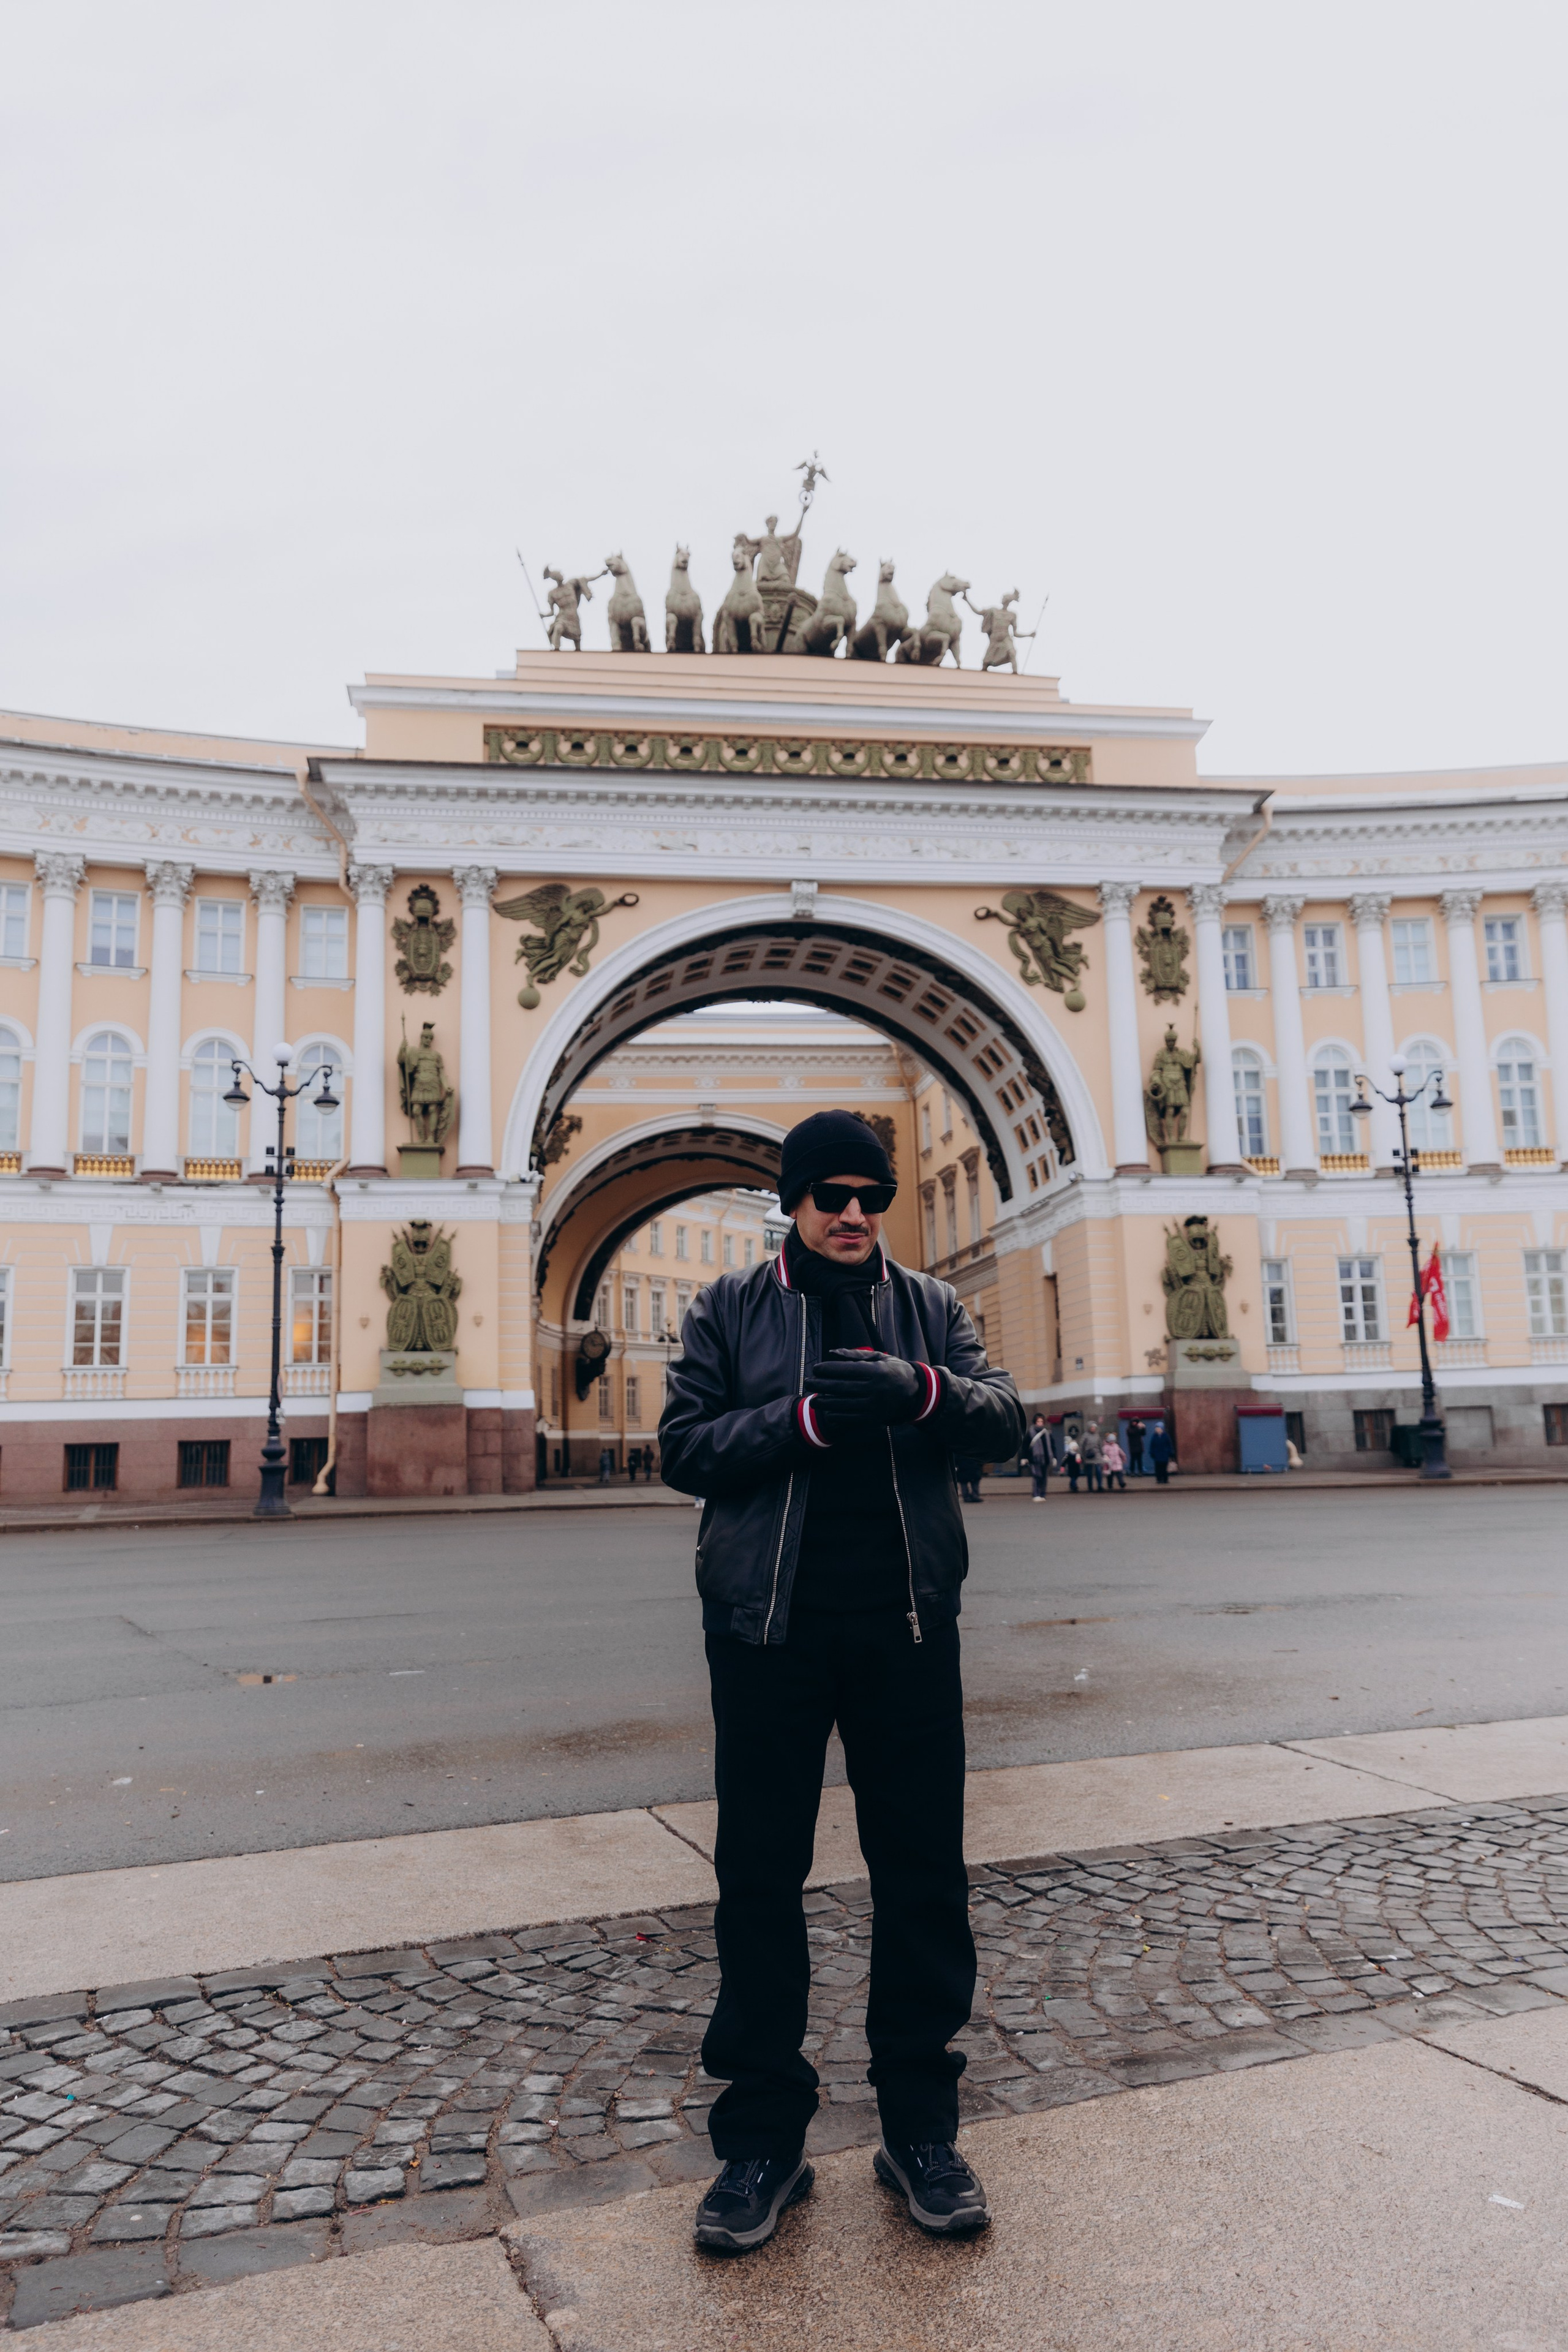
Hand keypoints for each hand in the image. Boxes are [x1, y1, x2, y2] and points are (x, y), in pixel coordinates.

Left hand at [808, 1351, 925, 1433]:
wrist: (916, 1393)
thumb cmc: (894, 1370)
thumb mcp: (879, 1357)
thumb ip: (855, 1355)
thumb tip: (832, 1352)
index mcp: (877, 1371)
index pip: (847, 1369)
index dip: (829, 1369)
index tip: (816, 1368)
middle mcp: (876, 1389)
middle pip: (842, 1387)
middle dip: (821, 1385)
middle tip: (807, 1383)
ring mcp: (875, 1405)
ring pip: (844, 1404)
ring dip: (825, 1402)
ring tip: (813, 1399)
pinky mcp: (874, 1419)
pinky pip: (851, 1418)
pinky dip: (837, 1415)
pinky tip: (828, 1411)